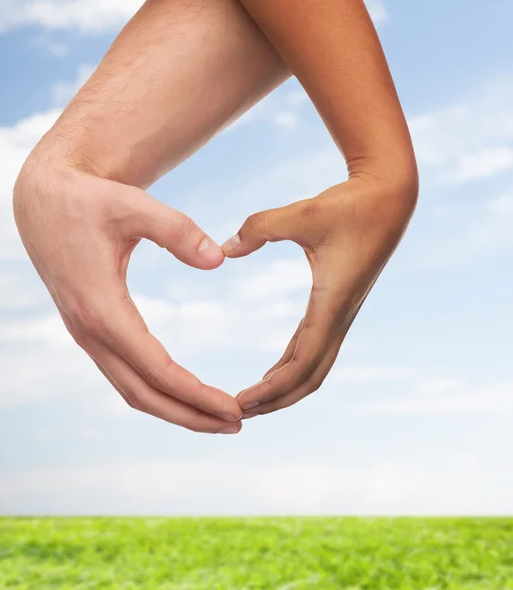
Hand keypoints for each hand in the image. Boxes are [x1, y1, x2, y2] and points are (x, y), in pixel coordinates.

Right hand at [13, 155, 242, 432]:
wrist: (43, 200)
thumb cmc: (89, 200)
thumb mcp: (132, 205)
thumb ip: (177, 230)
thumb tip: (219, 259)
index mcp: (101, 308)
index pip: (156, 369)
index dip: (196, 394)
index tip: (234, 410)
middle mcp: (90, 331)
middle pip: (144, 394)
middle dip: (190, 415)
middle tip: (237, 425)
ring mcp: (86, 334)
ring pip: (131, 390)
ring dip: (174, 409)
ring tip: (216, 418)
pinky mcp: (90, 329)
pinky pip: (124, 373)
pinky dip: (156, 391)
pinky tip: (182, 390)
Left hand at [222, 175, 416, 416]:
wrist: (388, 198)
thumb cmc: (349, 204)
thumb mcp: (302, 214)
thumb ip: (259, 228)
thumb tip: (223, 249)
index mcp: (331, 305)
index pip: (300, 365)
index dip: (270, 390)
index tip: (238, 403)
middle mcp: (339, 317)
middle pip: (308, 379)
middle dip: (275, 401)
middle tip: (237, 414)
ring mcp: (340, 314)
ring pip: (313, 367)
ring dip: (284, 388)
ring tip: (251, 401)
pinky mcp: (337, 306)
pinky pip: (313, 347)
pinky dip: (291, 366)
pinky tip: (273, 371)